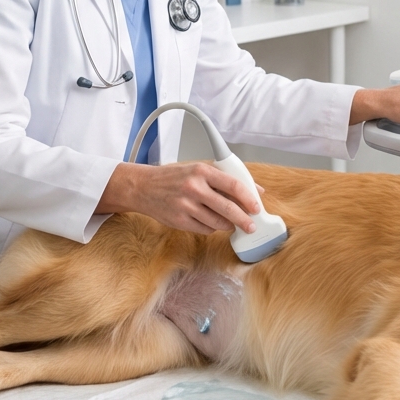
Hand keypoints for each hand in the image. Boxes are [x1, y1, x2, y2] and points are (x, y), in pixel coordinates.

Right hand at [96, 161, 260, 233]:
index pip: (233, 185)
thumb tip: (255, 190)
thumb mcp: (199, 169)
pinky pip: (205, 229)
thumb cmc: (173, 177)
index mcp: (201, 171)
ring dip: (228, 225)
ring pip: (217, 222)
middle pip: (227, 207)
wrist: (143, 187)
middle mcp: (194, 188)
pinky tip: (212, 222)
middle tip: (252, 225)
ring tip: (232, 223)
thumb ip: (225, 179)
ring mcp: (185, 206)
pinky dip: (212, 227)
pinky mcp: (179, 221)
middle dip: (243, 219)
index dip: (248, 198)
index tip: (257, 207)